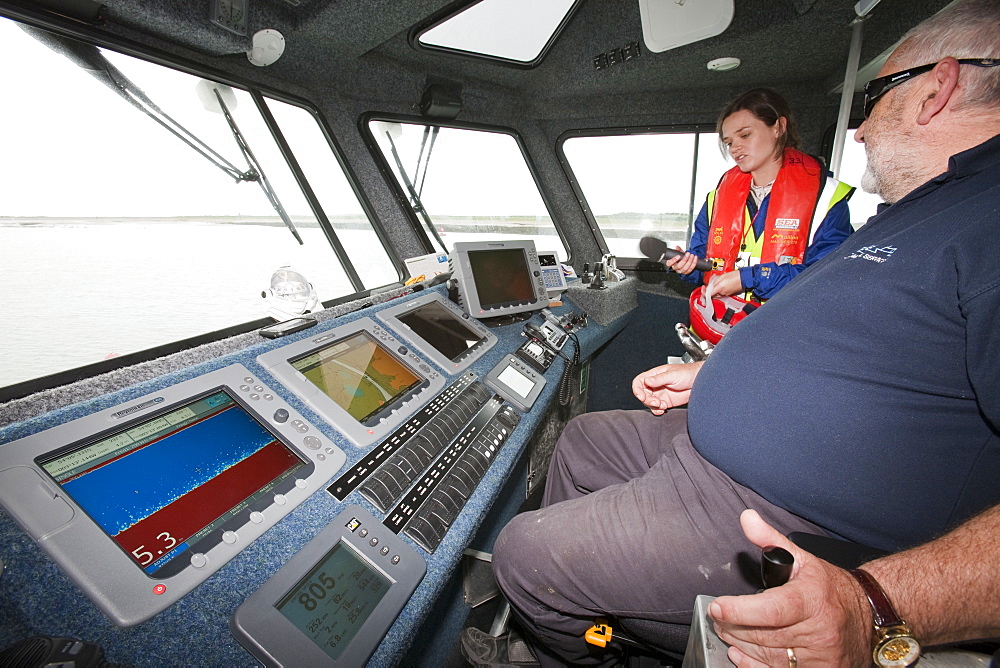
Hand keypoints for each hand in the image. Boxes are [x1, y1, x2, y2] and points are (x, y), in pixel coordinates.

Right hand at [631, 361, 702, 413]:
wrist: (700, 382)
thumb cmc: (687, 373)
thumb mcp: (672, 375)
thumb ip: (659, 379)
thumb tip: (647, 381)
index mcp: (654, 376)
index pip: (639, 382)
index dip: (637, 389)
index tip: (642, 396)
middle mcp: (656, 385)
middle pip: (643, 394)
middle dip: (647, 400)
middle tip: (656, 402)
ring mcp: (661, 394)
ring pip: (649, 402)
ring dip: (653, 406)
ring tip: (663, 405)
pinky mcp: (667, 402)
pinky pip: (657, 408)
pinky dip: (658, 410)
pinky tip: (663, 409)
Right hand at [664, 247, 700, 274]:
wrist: (685, 262)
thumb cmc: (681, 259)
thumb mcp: (679, 254)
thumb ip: (678, 251)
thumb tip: (677, 247)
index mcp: (672, 264)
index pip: (669, 264)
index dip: (673, 260)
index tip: (678, 256)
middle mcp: (676, 268)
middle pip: (679, 266)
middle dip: (684, 259)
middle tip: (688, 254)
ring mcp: (681, 271)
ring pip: (685, 268)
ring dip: (690, 261)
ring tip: (692, 255)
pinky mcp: (686, 272)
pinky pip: (690, 269)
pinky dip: (694, 263)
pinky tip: (695, 258)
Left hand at [704, 270, 743, 300]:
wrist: (744, 278)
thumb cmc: (735, 276)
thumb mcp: (722, 276)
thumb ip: (714, 281)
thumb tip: (710, 285)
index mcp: (720, 288)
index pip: (708, 295)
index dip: (703, 292)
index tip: (703, 288)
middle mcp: (722, 293)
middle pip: (711, 294)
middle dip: (709, 289)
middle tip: (708, 283)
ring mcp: (726, 294)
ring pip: (716, 293)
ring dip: (714, 288)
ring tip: (716, 281)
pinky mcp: (728, 293)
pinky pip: (721, 292)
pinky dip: (719, 288)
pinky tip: (720, 283)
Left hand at [708, 510, 871, 666]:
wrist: (870, 616)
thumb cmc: (831, 589)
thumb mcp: (803, 559)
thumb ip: (770, 540)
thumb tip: (748, 519)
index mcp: (812, 599)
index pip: (771, 609)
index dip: (740, 610)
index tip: (718, 606)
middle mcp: (819, 631)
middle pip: (764, 635)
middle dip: (733, 626)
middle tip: (718, 617)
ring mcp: (820, 656)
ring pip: (768, 656)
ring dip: (740, 645)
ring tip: (727, 631)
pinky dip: (754, 665)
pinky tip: (741, 654)